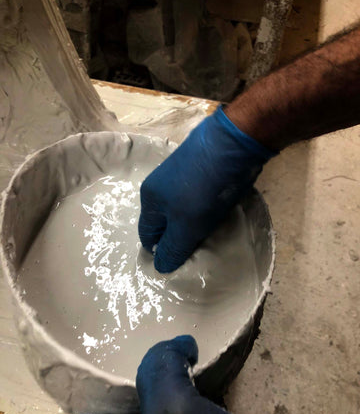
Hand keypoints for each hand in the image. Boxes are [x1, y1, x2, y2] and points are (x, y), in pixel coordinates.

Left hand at [78, 336, 311, 413]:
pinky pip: (196, 406)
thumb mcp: (171, 411)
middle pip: (132, 407)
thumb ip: (160, 370)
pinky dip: (195, 385)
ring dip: (169, 376)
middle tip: (139, 341)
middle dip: (134, 374)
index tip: (96, 357)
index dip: (93, 389)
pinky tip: (202, 365)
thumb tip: (180, 346)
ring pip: (166, 403)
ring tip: (171, 346)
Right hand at [138, 107, 275, 272]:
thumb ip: (173, 248)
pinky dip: (203, 211)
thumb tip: (159, 268)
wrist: (231, 146)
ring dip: (192, 225)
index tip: (178, 263)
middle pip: (164, 223)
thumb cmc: (203, 190)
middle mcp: (160, 186)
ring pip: (181, 211)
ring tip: (208, 235)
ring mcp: (179, 176)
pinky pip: (195, 200)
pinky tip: (215, 215)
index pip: (147, 236)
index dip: (160, 251)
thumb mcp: (186, 226)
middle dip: (177, 238)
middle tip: (195, 252)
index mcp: (149, 199)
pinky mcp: (198, 171)